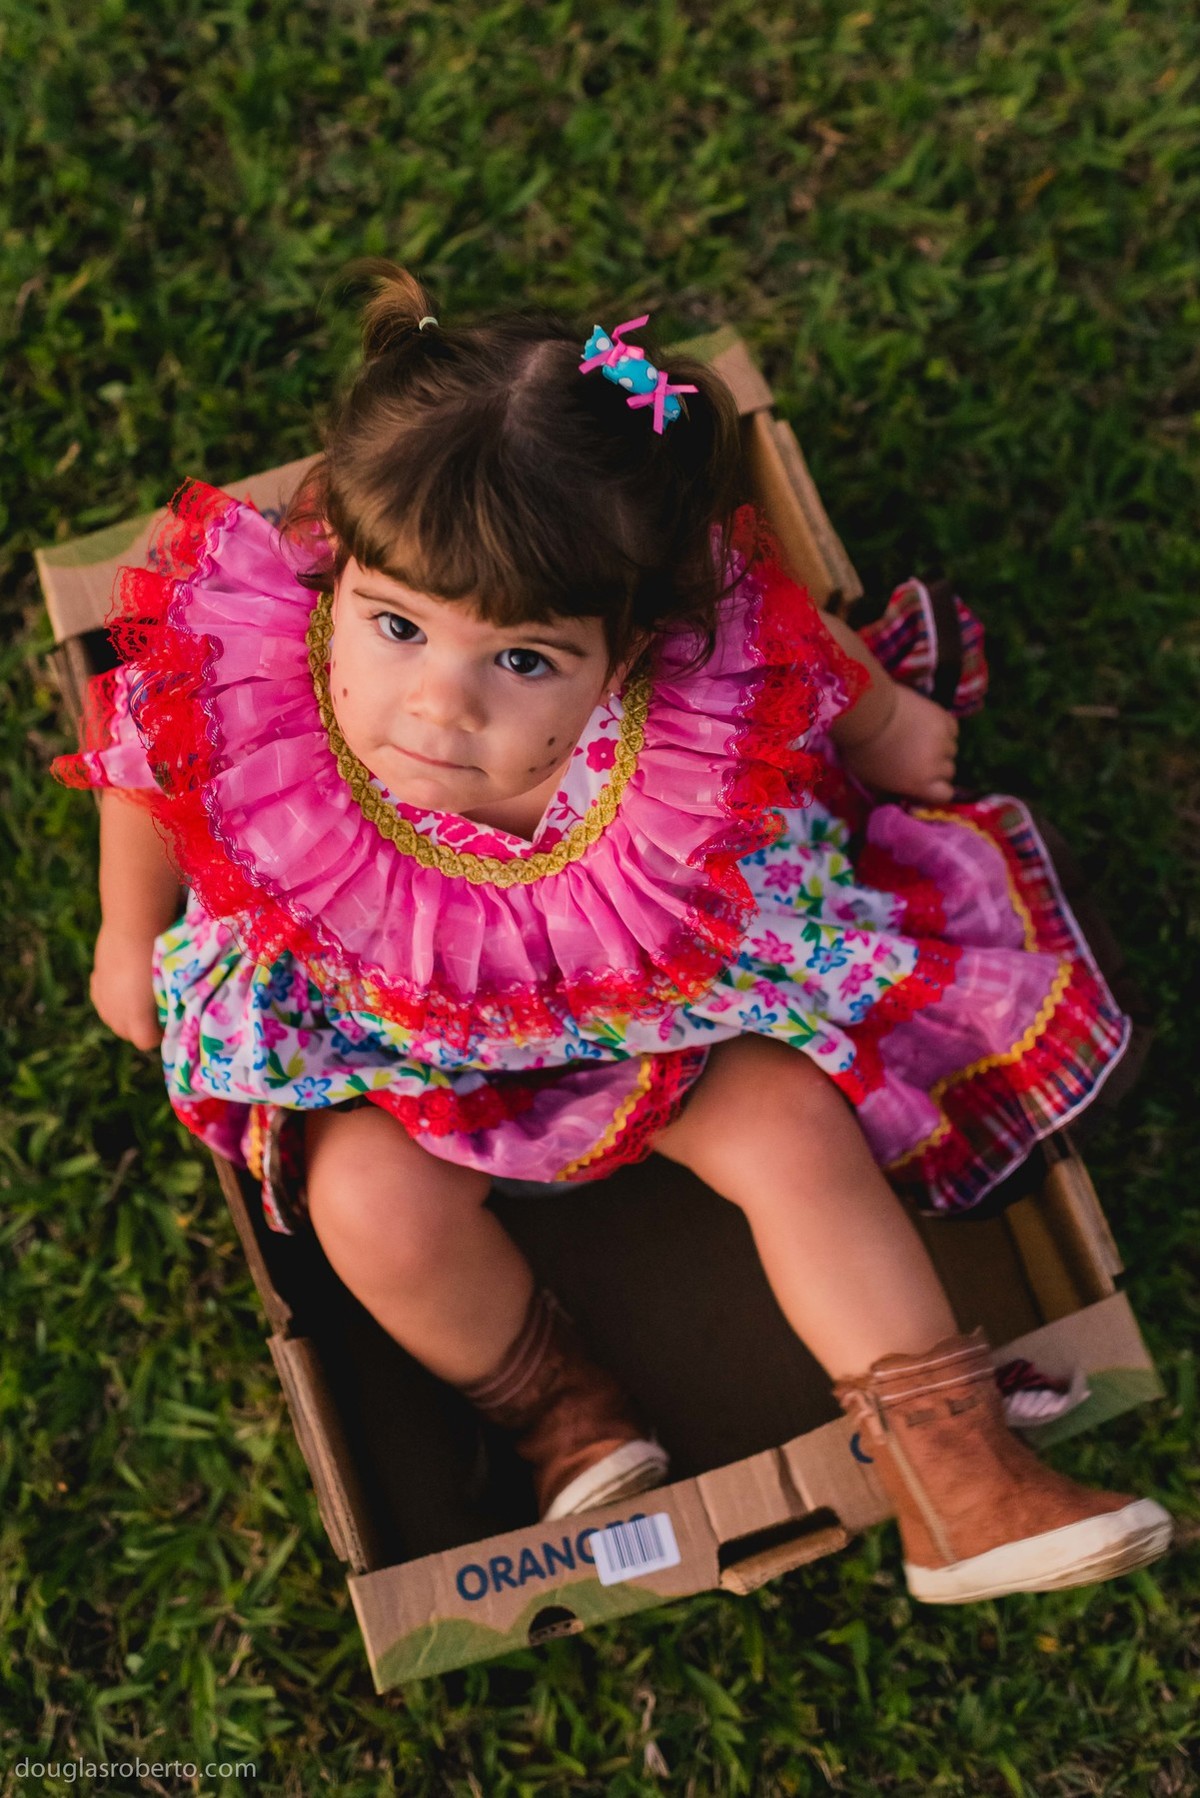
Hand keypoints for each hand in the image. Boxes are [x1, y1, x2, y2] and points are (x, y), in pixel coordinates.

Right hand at [90, 922, 162, 1049]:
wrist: (134, 925)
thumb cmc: (161, 957)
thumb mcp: (172, 986)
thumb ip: (170, 1006)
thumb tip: (173, 1015)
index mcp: (136, 1018)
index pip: (145, 1041)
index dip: (159, 1035)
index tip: (170, 1024)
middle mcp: (115, 1013)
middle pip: (126, 1033)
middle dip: (142, 1028)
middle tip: (159, 1013)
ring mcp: (103, 997)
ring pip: (111, 1018)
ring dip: (125, 1015)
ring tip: (140, 1000)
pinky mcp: (96, 980)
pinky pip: (102, 1000)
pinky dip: (112, 999)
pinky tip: (123, 988)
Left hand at [841, 683, 959, 803]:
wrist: (868, 714)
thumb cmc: (862, 750)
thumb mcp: (872, 780)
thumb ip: (893, 788)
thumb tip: (901, 790)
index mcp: (921, 784)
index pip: (944, 795)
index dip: (937, 789)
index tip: (926, 782)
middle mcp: (937, 766)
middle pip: (948, 771)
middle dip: (936, 766)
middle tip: (919, 756)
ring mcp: (944, 741)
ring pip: (951, 749)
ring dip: (940, 746)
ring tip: (921, 736)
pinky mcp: (945, 719)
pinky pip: (952, 729)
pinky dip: (943, 728)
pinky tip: (927, 724)